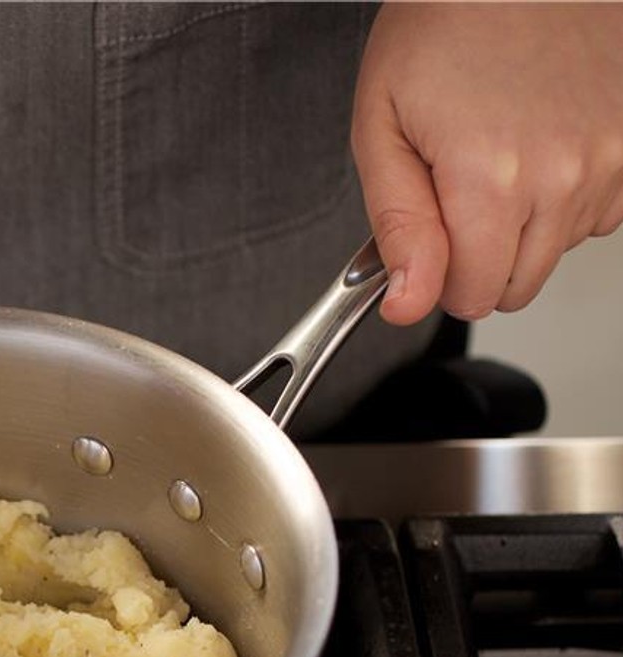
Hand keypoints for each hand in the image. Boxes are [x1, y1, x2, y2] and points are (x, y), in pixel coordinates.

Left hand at [352, 3, 622, 324]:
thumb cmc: (441, 30)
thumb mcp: (380, 130)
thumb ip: (397, 228)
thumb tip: (408, 303)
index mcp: (490, 177)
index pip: (472, 298)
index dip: (439, 278)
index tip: (430, 238)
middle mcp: (563, 174)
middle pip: (517, 284)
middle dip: (479, 257)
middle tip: (457, 191)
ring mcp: (611, 159)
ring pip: (558, 251)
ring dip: (524, 224)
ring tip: (500, 152)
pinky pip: (600, 213)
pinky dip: (566, 195)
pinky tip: (541, 145)